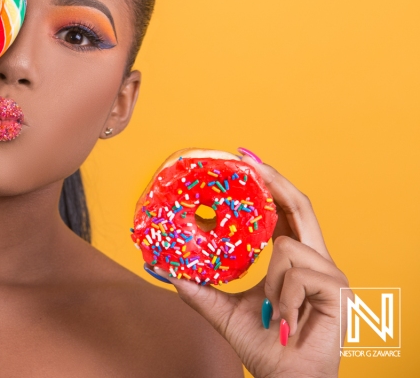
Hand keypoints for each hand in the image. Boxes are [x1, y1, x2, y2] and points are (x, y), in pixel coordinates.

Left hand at [154, 150, 348, 377]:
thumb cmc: (263, 345)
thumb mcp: (222, 310)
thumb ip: (198, 288)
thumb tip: (164, 270)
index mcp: (292, 257)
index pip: (283, 209)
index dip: (268, 181)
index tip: (244, 158)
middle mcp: (315, 258)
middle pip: (300, 204)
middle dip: (273, 179)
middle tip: (247, 160)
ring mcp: (330, 272)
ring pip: (285, 246)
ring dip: (270, 282)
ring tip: (273, 311)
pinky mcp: (338, 288)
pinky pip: (296, 274)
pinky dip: (282, 298)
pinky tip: (286, 319)